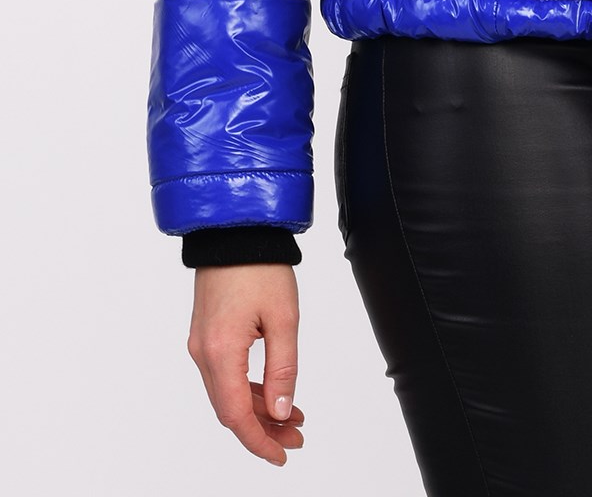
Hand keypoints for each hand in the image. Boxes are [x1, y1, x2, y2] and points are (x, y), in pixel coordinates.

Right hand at [187, 264, 305, 464]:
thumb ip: (283, 369)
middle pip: (231, 409)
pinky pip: (225, 374)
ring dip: (258, 409)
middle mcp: (204, 353)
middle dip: (263, 428)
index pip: (237, 415)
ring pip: (228, 393)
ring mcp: (202, 344)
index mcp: (221, 352)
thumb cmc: (260, 266)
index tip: (282, 454)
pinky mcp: (207, 334)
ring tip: (292, 416)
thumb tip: (283, 411)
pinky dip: (249, 388)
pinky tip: (273, 391)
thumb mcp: (283, 319)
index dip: (260, 441)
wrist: (235, 230)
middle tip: (296, 437)